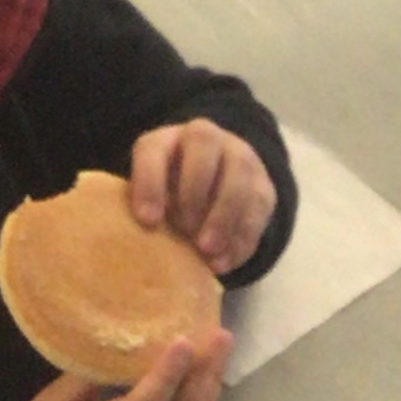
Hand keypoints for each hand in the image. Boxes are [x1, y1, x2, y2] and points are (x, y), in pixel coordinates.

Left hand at [131, 120, 276, 273]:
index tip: (147, 221)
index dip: (150, 182)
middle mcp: (205, 138)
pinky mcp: (263, 187)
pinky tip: (224, 262)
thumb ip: (145, 212)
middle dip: (194, 189)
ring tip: (207, 253)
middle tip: (185, 231)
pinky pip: (259, 206)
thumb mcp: (151, 199)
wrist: (214, 187)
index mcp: (166, 141)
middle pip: (204, 142)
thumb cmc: (168, 199)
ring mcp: (240, 157)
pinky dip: (241, 238)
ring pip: (239, 172)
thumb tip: (137, 249)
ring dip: (223, 215)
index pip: (154, 148)